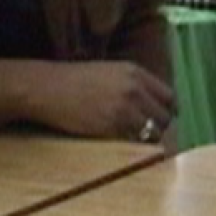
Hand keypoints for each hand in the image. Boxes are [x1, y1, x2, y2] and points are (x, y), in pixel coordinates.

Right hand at [29, 62, 173, 141]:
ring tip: (137, 138)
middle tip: (150, 132)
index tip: (163, 118)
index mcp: (136, 73)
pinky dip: (133, 144)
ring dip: (147, 138)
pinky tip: (123, 141)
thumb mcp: (111, 71)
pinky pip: (133, 141)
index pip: (169, 96)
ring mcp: (123, 109)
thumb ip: (135, 83)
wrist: (46, 88)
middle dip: (159, 126)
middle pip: (164, 116)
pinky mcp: (110, 127)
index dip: (168, 110)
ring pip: (152, 131)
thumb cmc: (75, 80)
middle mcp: (134, 90)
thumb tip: (154, 103)